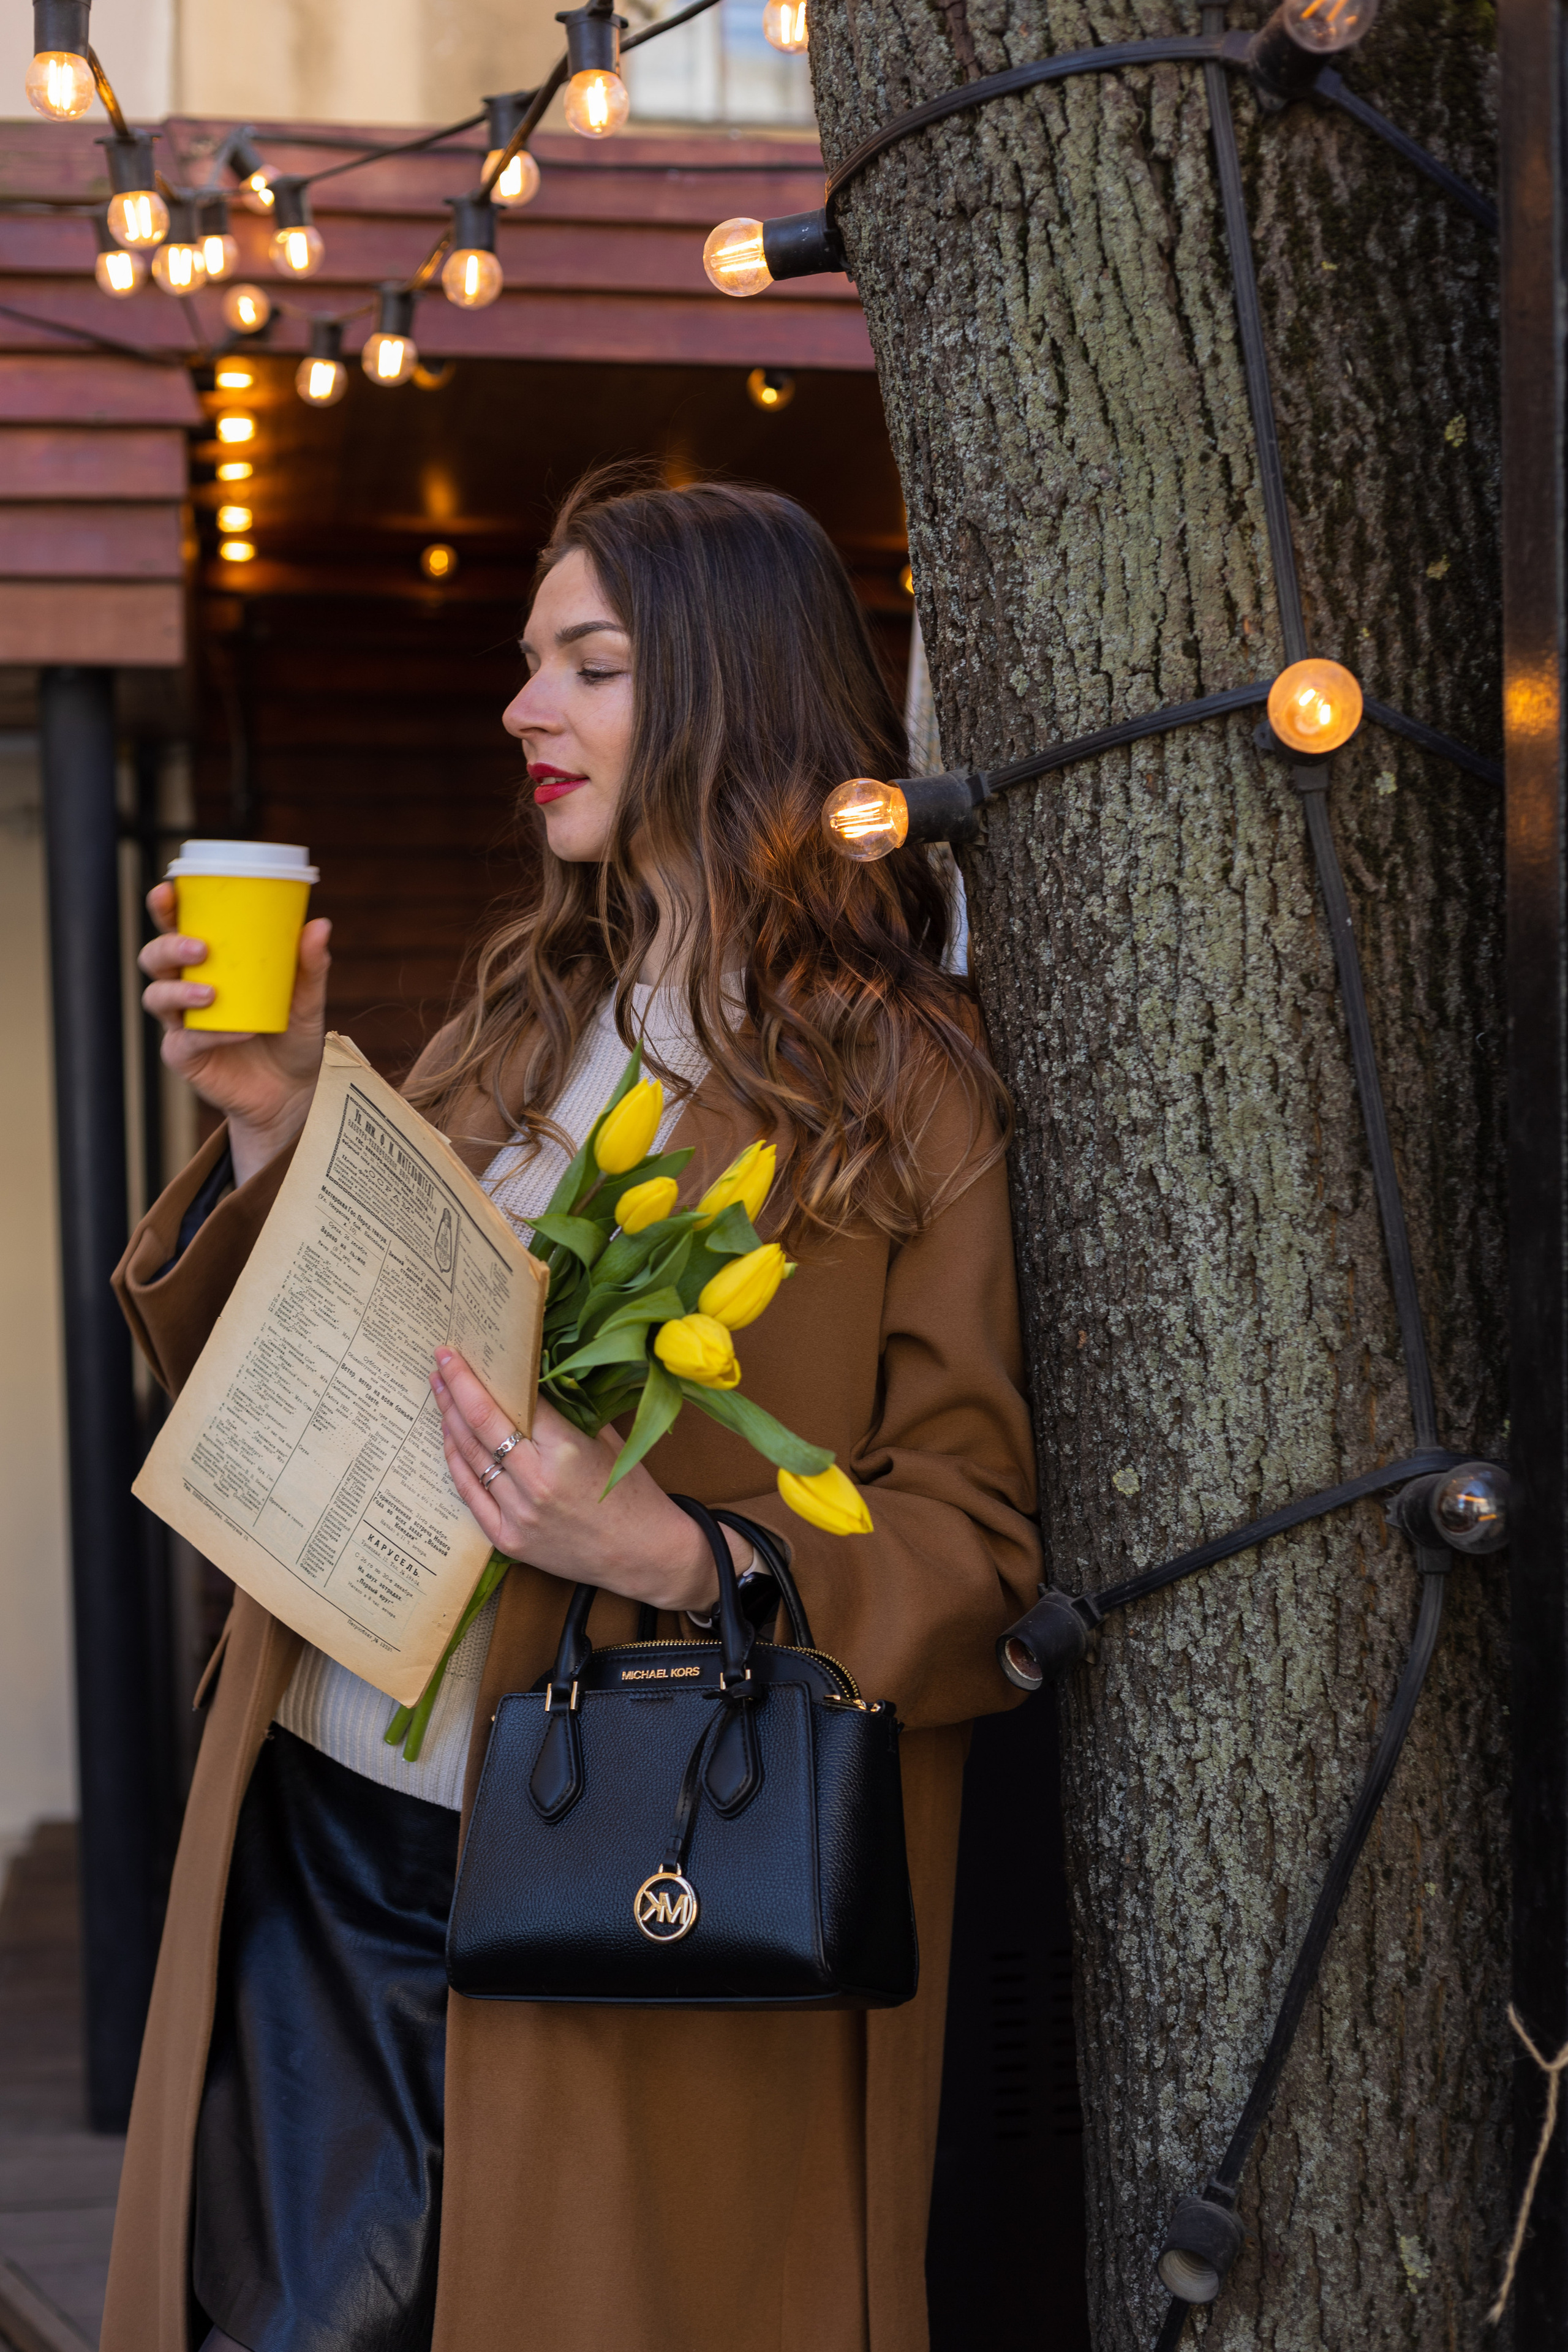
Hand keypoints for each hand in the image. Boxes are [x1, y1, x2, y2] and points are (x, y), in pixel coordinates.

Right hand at [140, 881, 330, 1184]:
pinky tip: (240, 1032)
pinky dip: (211, 1033)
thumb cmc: (293, 1036)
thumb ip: (310, 966)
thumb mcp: (308, 1001)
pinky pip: (186, 1040)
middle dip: (167, 947)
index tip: (167, 891)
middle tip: (199, 948)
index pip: (177, 928)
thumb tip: (319, 925)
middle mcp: (186, 989)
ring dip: (179, 992)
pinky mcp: (185, 1056)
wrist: (295, 1091)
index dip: (165, 909)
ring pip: (157, 998)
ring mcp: (181, 1023)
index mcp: (208, 964)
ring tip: (211, 994)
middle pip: (154, 959)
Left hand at [432, 1348, 737, 1613]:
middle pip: (482, 1424)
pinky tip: (449, 1439)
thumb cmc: (631, 1492)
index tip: (462, 1354)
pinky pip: (470, 1493)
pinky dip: (457, 1463)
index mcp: (567, 1450)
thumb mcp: (606, 1440)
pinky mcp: (507, 1539)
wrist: (642, 1555)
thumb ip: (568, 1412)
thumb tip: (531, 1378)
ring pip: (471, 1457)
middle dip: (456, 1387)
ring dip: (450, 1420)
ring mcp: (518, 1514)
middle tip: (441, 1362)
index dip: (484, 1375)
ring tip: (440, 1393)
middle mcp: (537, 1482)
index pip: (514, 1401)